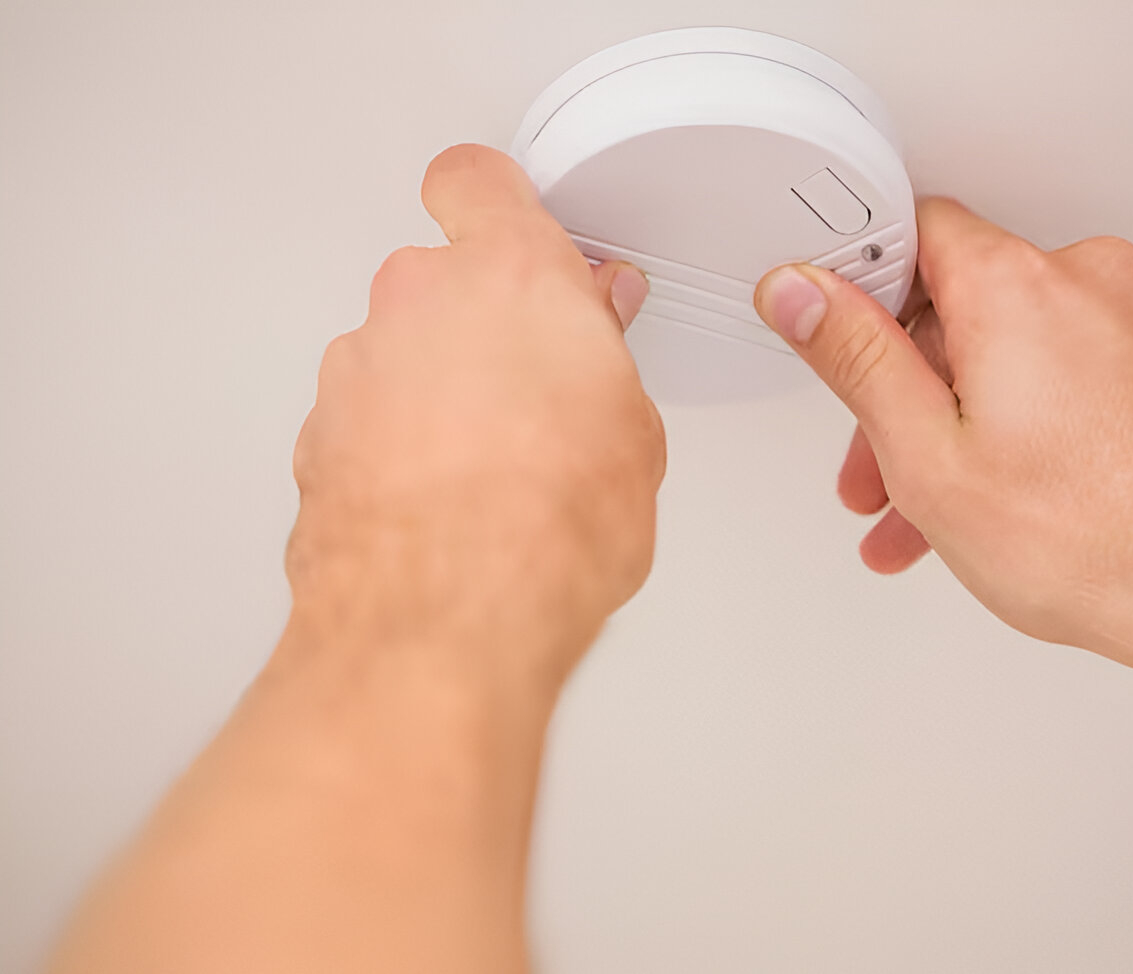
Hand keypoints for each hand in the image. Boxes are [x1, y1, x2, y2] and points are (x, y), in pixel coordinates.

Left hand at [287, 144, 664, 685]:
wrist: (444, 624)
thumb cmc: (543, 530)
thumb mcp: (632, 433)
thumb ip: (604, 358)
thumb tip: (596, 338)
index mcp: (509, 275)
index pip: (477, 180)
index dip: (495, 200)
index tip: (513, 223)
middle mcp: (417, 303)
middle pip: (442, 280)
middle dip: (483, 324)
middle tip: (535, 384)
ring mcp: (356, 371)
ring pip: (400, 354)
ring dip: (437, 391)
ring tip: (495, 467)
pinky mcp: (317, 437)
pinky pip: (367, 419)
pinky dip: (398, 446)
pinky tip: (446, 502)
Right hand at [754, 199, 1132, 855]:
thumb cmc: (1103, 542)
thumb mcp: (932, 460)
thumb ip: (857, 360)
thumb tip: (802, 293)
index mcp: (1017, 287)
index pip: (914, 231)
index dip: (863, 290)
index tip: (841, 338)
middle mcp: (1094, 281)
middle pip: (969, 309)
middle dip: (915, 394)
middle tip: (885, 474)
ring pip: (1030, 354)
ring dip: (977, 424)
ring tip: (947, 519)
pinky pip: (1092, 376)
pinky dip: (1049, 423)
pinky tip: (1031, 499)